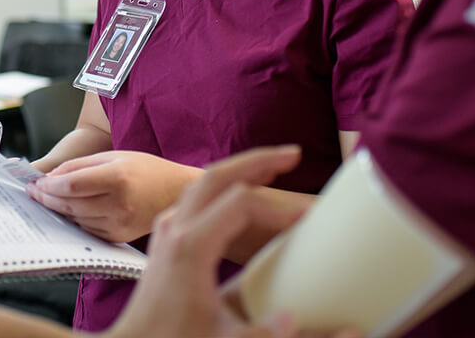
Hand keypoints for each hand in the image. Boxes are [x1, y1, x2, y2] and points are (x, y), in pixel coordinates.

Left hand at [27, 151, 200, 242]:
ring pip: (76, 218)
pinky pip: (88, 229)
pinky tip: (69, 209)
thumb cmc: (145, 169)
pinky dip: (75, 219)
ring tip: (47, 199)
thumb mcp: (113, 156)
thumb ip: (81, 165)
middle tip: (34, 192)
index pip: (71, 185)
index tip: (35, 183)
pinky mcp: (119, 237)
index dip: (49, 186)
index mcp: (117, 178)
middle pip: (70, 204)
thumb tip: (51, 178)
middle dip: (48, 198)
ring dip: (58, 210)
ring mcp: (119, 224)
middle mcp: (119, 204)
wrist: (175, 192)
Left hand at [106, 146, 358, 337]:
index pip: (241, 204)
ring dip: (239, 169)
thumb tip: (295, 318)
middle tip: (292, 154)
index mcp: (191, 247)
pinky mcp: (167, 237)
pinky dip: (224, 187)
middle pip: (218, 176)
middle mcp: (176, 228)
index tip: (307, 217)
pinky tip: (242, 193)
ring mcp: (168, 229)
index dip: (278, 208)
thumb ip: (263, 332)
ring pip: (204, 182)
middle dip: (257, 161)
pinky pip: (196, 197)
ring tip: (273, 165)